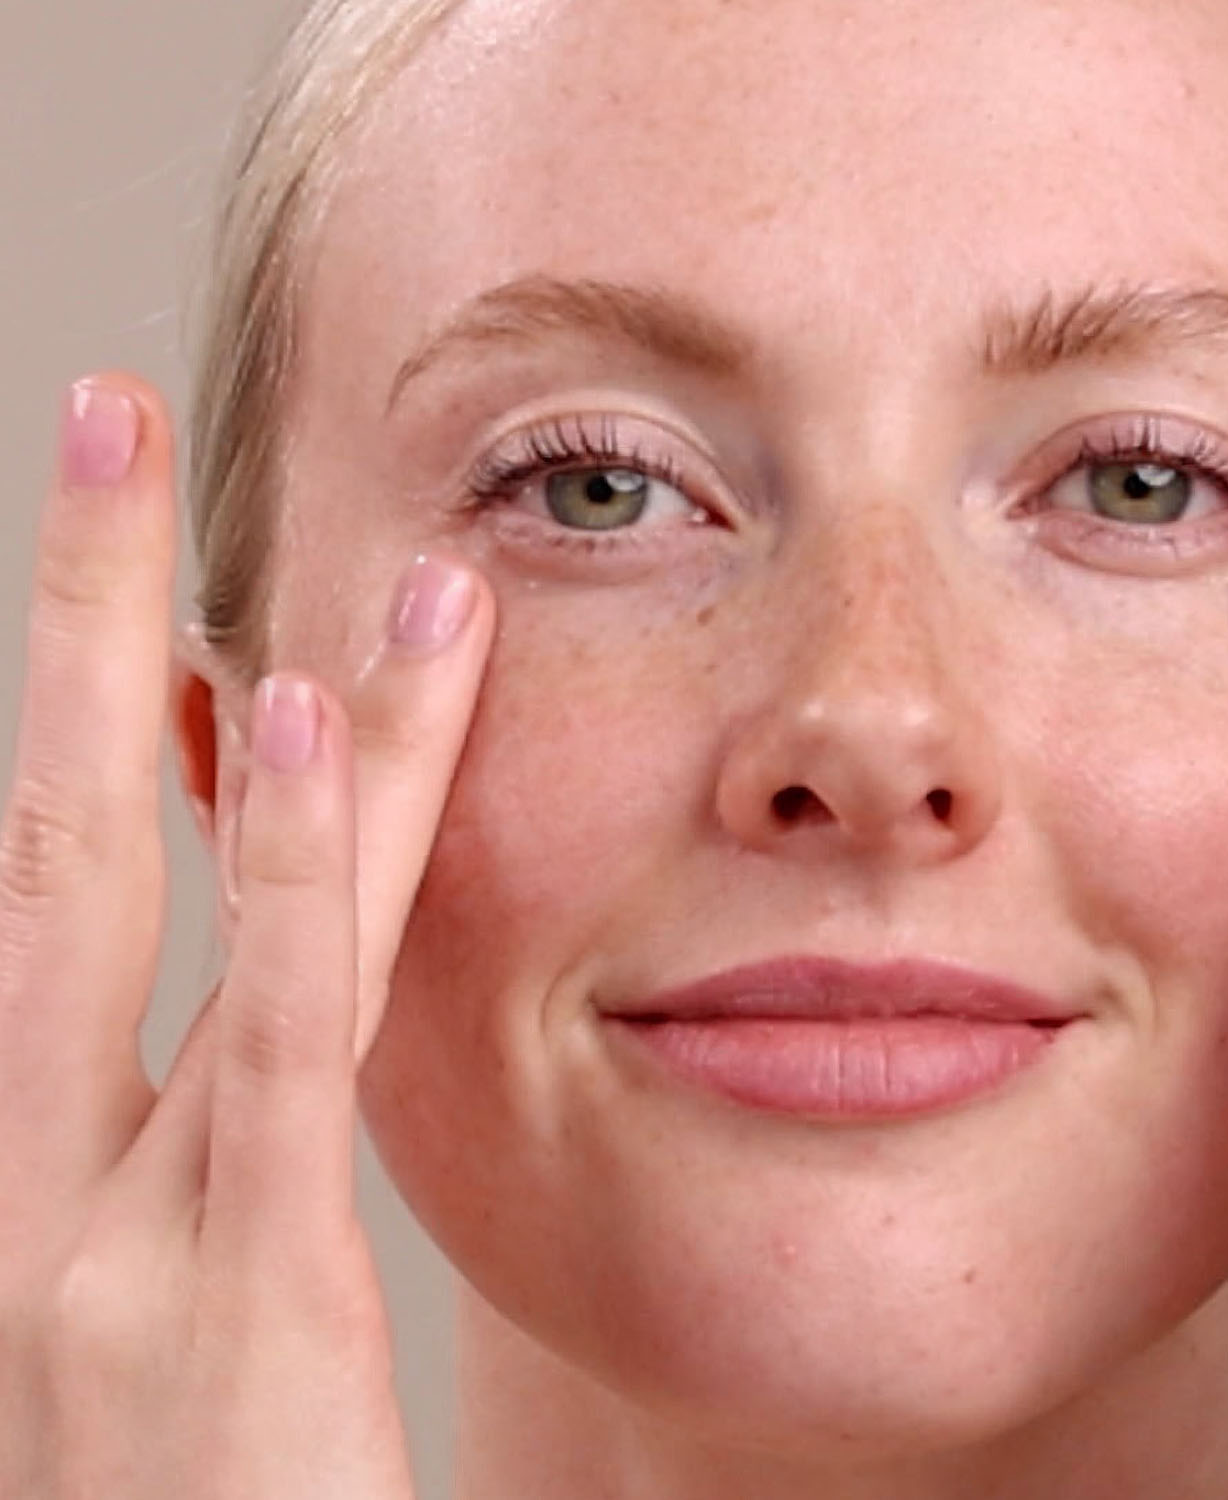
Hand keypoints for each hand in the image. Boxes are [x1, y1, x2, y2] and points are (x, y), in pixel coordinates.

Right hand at [0, 376, 493, 1497]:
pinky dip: (294, 863)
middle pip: (54, 828)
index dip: (100, 704)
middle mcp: (38, 1173)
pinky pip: (274, 1033)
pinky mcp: (241, 1291)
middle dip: (73, 608)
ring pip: (173, 884)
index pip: (69, 883)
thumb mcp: (172, 1298)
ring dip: (195, 661)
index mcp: (38, 1164)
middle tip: (101, 418)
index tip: (154, 577)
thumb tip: (253, 941)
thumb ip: (209, 1112)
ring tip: (211, 478)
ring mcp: (114, 1231)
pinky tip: (306, 704)